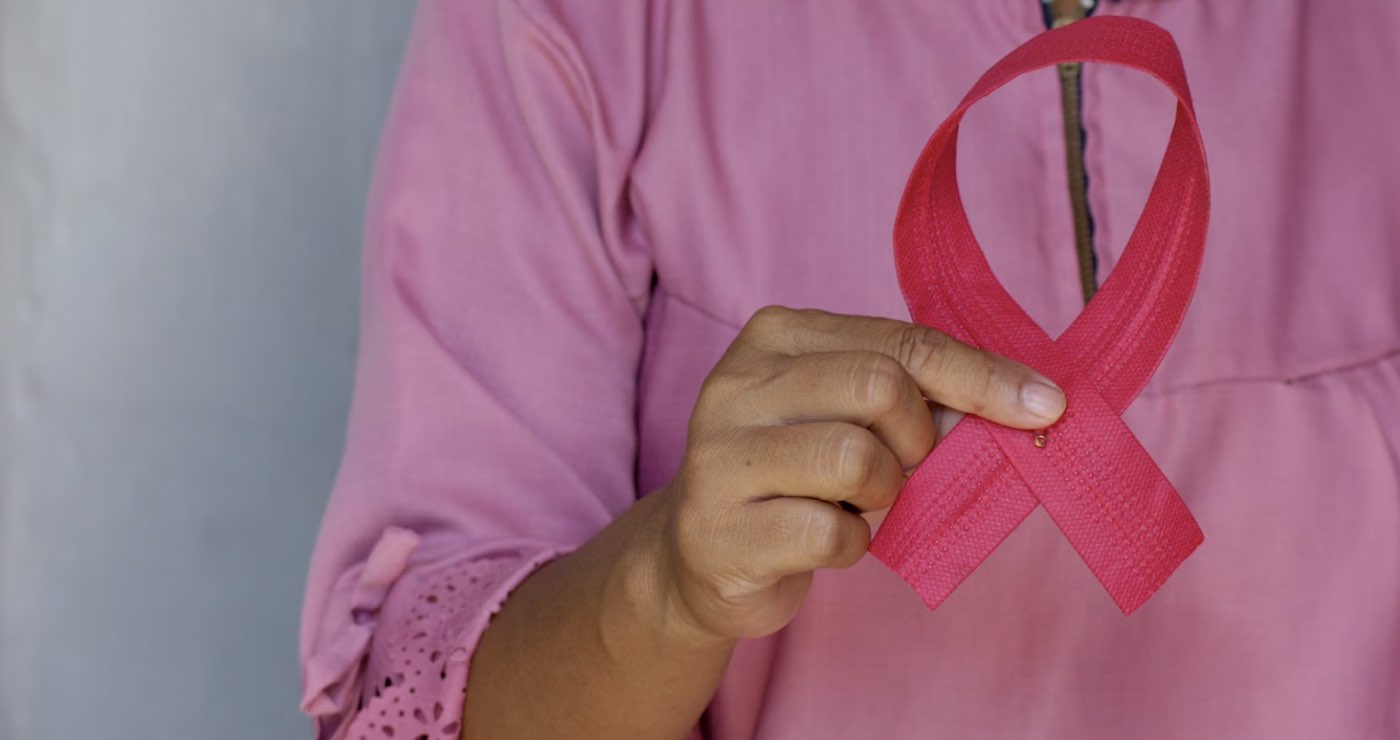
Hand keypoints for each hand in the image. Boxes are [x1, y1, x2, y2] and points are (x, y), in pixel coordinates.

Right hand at [656, 305, 1065, 642]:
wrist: (702, 555)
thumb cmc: (796, 476)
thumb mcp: (847, 415)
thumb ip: (916, 398)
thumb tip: (1024, 406)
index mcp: (774, 336)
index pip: (902, 341)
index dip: (983, 376)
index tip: (1047, 405)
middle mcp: (736, 384)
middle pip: (879, 387)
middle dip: (919, 440)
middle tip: (905, 469)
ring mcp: (718, 457)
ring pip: (855, 458)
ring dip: (883, 494)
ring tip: (856, 503)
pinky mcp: (717, 530)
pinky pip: (829, 534)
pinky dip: (852, 546)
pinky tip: (825, 541)